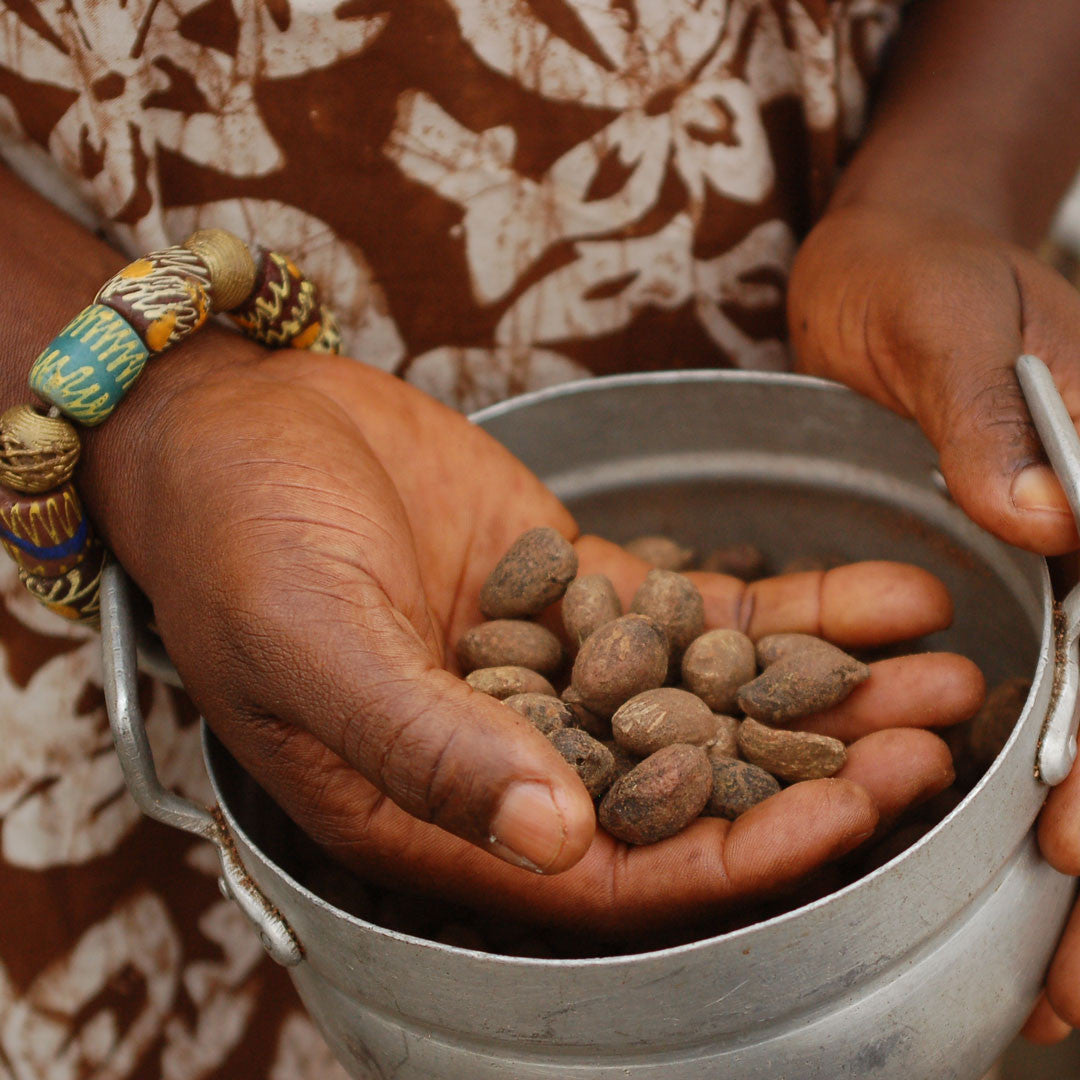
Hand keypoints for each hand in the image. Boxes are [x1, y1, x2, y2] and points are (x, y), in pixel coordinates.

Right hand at [83, 336, 981, 933]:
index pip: (608, 872)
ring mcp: (550, 663)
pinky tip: (876, 590)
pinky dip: (783, 605)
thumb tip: (555, 839)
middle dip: (810, 773)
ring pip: (709, 698)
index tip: (845, 815)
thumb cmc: (236, 541)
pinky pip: (693, 609)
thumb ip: (429, 745)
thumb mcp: (317, 644)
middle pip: (685, 789)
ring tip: (937, 668)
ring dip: (822, 691)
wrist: (233, 424)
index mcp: (436, 811)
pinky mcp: (573, 583)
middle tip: (927, 738)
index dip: (730, 855)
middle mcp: (507, 752)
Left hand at [788, 202, 1079, 1035]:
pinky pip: (1012, 691)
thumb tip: (1058, 527)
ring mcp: (1053, 569)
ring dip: (1069, 855)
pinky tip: (998, 867)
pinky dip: (1014, 783)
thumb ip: (991, 416)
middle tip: (1062, 993)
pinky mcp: (986, 579)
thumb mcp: (946, 323)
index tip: (1071, 853)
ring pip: (1079, 723)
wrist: (889, 257)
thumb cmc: (918, 273)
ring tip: (1042, 986)